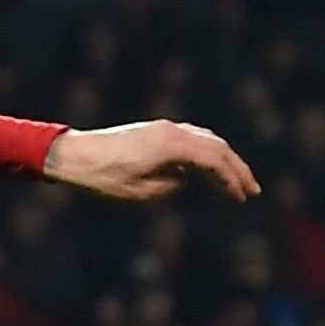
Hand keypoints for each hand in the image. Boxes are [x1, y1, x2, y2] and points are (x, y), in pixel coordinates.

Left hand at [42, 121, 255, 204]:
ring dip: (223, 157)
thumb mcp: (140, 192)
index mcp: (171, 145)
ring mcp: (163, 128)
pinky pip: (190, 137)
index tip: (242, 197)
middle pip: (216, 147)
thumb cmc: (103, 176)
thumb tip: (182, 176)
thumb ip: (170, 185)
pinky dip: (206, 150)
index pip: (214, 160)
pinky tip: (209, 164)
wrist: (73, 155)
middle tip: (251, 189)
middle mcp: (171, 131)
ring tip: (235, 178)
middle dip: (236, 169)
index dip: (232, 179)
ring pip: (205, 139)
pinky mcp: (154, 130)